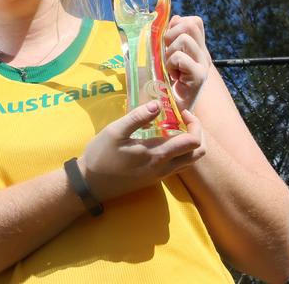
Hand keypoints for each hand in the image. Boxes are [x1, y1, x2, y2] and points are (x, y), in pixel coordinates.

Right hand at [79, 101, 204, 201]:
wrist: (90, 184)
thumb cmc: (100, 155)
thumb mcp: (115, 131)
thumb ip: (138, 117)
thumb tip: (157, 104)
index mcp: (157, 154)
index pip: (193, 142)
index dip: (194, 124)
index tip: (180, 111)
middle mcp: (164, 168)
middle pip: (198, 154)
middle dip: (197, 133)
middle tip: (183, 119)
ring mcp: (160, 176)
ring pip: (189, 162)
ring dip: (189, 145)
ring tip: (175, 129)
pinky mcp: (153, 179)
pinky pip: (177, 167)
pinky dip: (179, 153)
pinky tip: (163, 141)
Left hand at [164, 15, 211, 111]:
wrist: (177, 111)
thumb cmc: (169, 84)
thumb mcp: (168, 56)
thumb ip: (172, 38)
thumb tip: (176, 17)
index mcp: (198, 48)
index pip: (194, 21)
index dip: (177, 25)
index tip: (169, 43)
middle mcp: (204, 54)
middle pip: (190, 24)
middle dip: (171, 35)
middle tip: (168, 55)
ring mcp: (203, 65)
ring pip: (183, 39)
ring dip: (169, 52)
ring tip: (171, 68)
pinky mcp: (199, 76)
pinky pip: (179, 57)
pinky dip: (170, 65)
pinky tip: (173, 77)